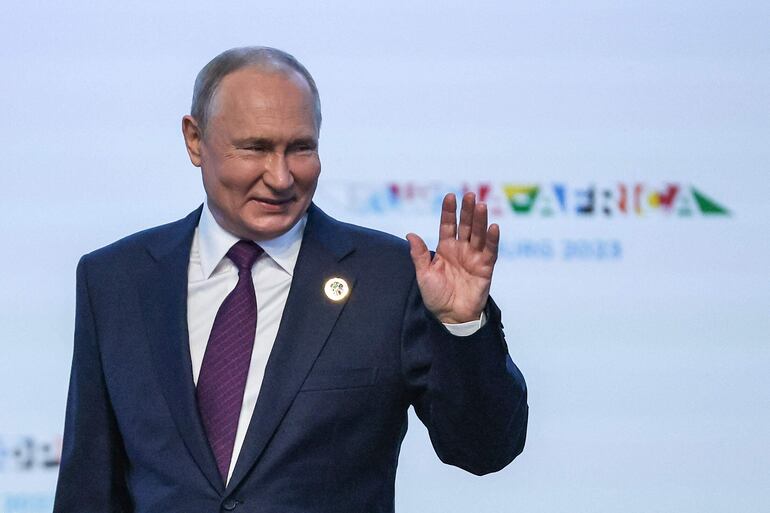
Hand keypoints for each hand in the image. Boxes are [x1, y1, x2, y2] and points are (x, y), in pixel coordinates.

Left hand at [406, 192, 498, 323]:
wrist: (450, 316)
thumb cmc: (435, 296)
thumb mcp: (423, 274)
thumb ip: (419, 255)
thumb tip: (410, 235)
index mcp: (445, 248)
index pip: (448, 225)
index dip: (449, 212)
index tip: (450, 196)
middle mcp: (461, 249)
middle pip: (466, 226)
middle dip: (467, 211)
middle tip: (469, 195)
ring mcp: (474, 257)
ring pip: (479, 234)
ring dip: (480, 220)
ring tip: (481, 206)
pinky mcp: (485, 268)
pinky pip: (491, 251)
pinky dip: (492, 239)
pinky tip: (493, 227)